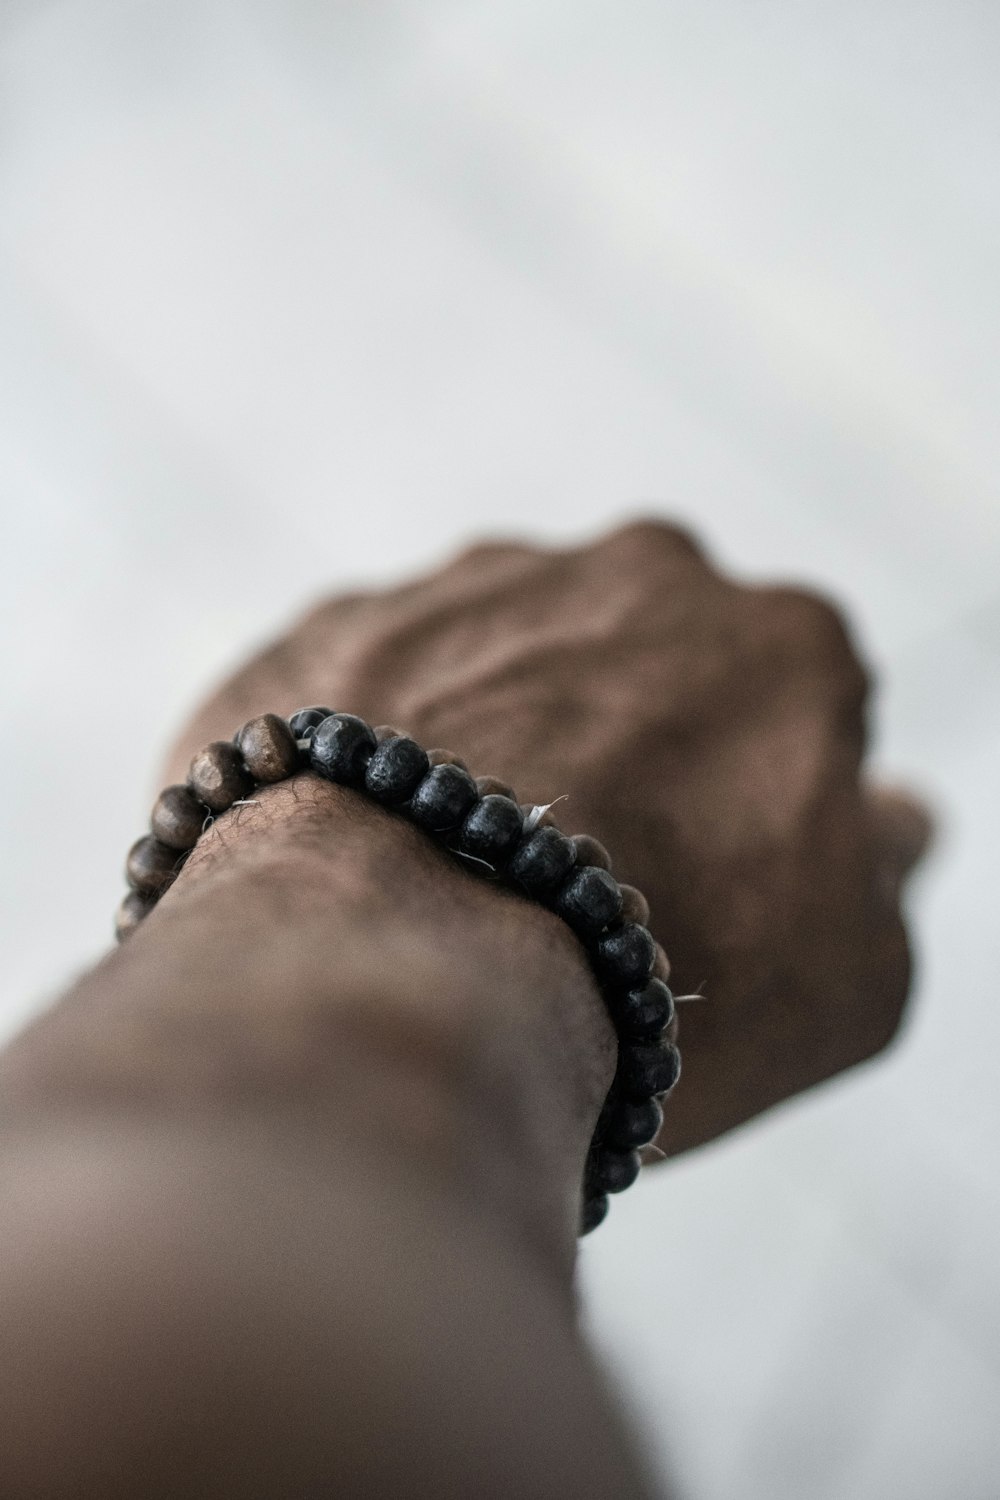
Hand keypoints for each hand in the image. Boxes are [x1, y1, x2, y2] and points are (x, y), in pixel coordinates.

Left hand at [163, 519, 929, 1156]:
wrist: (401, 964)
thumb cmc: (652, 984)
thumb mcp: (851, 980)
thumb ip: (884, 872)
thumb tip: (889, 818)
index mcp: (784, 641)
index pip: (788, 713)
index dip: (748, 808)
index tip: (703, 883)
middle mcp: (634, 575)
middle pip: (644, 670)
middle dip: (626, 751)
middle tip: (576, 884)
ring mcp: (472, 585)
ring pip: (507, 665)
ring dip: (497, 745)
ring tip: (457, 879)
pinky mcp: (341, 623)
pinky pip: (382, 688)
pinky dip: (380, 758)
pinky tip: (368, 851)